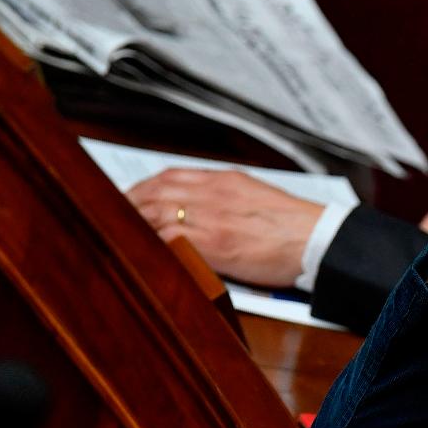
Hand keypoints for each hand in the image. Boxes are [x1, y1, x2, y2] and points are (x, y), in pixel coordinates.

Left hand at [127, 169, 324, 286]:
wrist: (316, 240)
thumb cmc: (294, 224)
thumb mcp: (257, 195)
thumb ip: (226, 196)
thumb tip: (201, 204)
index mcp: (225, 180)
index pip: (170, 177)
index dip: (144, 187)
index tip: (131, 197)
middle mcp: (213, 195)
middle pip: (156, 193)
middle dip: (129, 205)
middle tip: (112, 217)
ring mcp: (211, 219)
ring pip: (156, 214)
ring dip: (133, 224)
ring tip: (119, 235)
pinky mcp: (213, 245)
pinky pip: (170, 240)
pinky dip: (151, 243)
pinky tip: (140, 250)